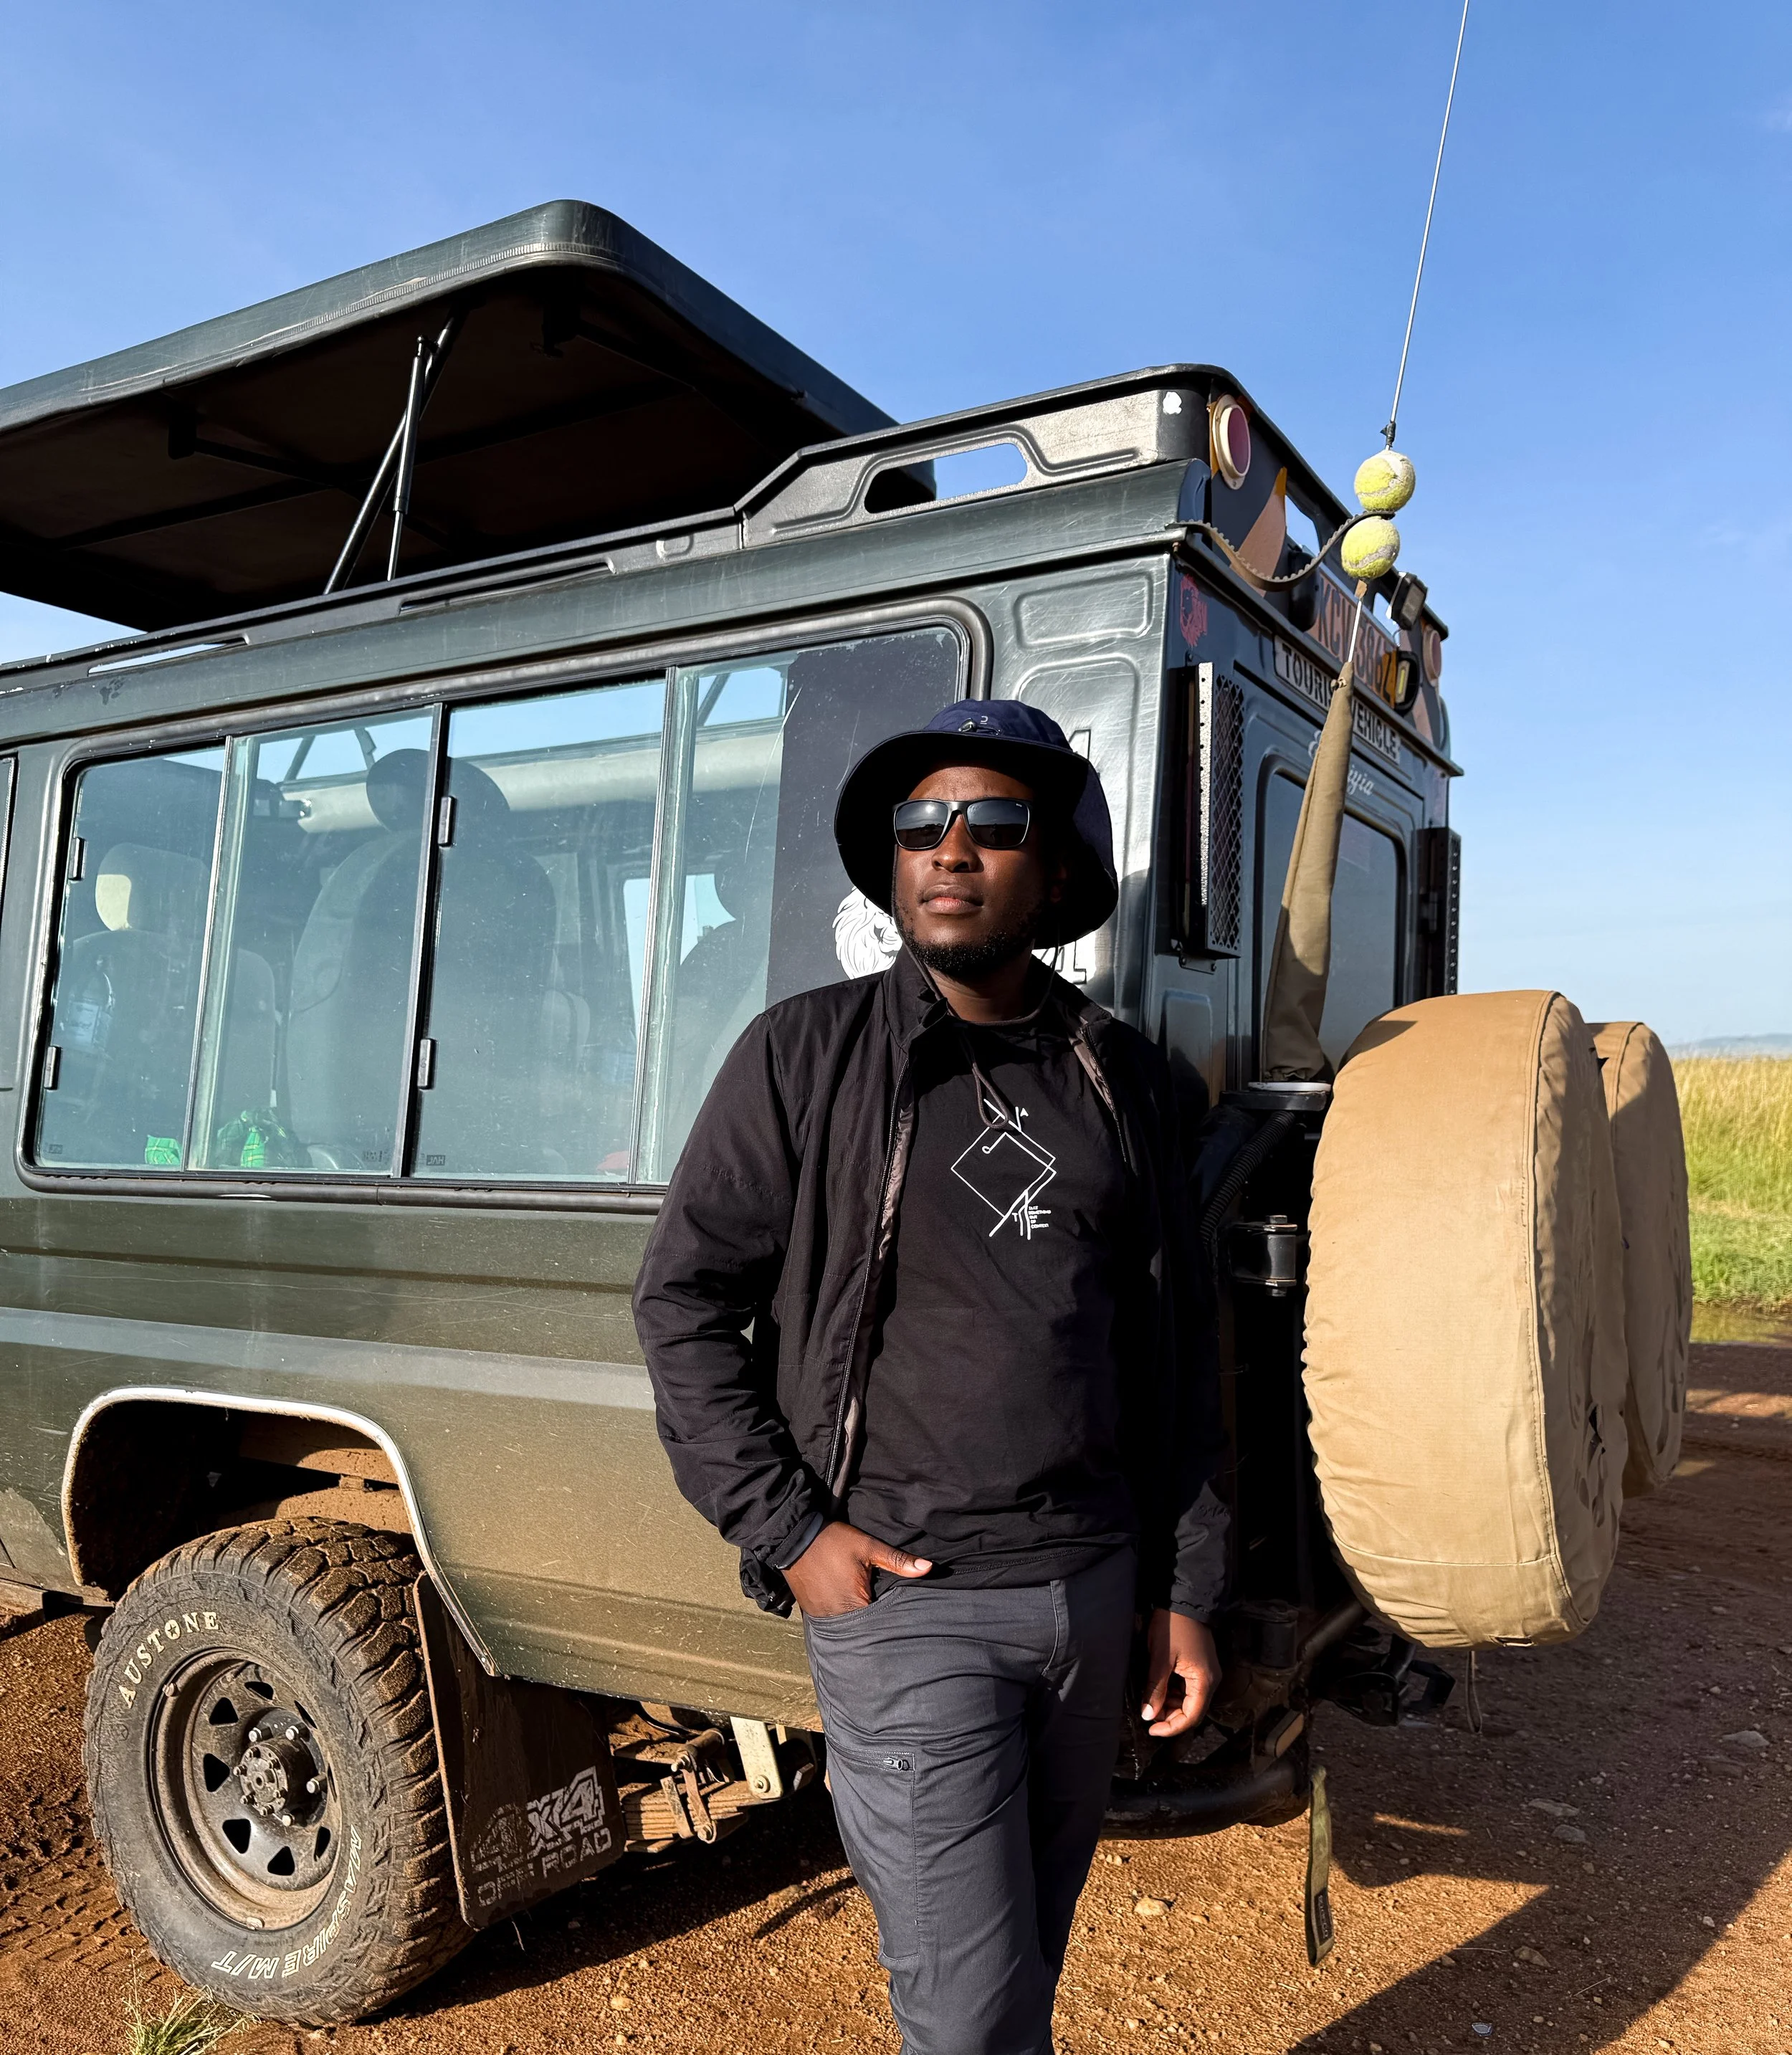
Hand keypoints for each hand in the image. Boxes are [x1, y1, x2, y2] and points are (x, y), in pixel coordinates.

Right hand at [784, 1520, 931, 1617]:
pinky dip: (840, 1615)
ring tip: (866, 1612)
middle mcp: (837, 1616)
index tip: (899, 1617)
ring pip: (846, 1625)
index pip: (881, 1622)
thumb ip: (897, 1560)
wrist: (794, 1537)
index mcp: (855, 1604)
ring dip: (856, 1620)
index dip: (890, 1619)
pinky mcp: (810, 1612)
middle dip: (873, 1622)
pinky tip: (846, 1606)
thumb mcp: (868, 1547)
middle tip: (883, 1614)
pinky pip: (831, 1620)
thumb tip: (929, 1568)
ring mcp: (821, 1616)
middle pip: (863, 1627)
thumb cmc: (833, 1541)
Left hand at [1141, 1609, 1220, 1737]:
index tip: (1151, 1729)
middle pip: (1192, 1711)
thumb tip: (1148, 1716)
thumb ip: (1155, 1689)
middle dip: (1170, 1717)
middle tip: (1148, 1715)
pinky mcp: (1200, 1667)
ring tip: (1151, 1703)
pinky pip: (1189, 1688)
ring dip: (1171, 1706)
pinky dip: (1174, 1694)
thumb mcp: (1160, 1658)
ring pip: (1190, 1701)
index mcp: (1204, 1681)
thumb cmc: (1172, 1626)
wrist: (1184, 1599)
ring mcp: (1207, 1673)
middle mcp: (1210, 1680)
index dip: (1171, 1727)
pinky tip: (1159, 1690)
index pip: (1191, 1717)